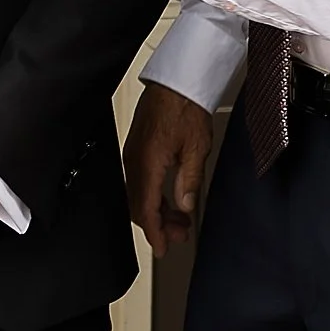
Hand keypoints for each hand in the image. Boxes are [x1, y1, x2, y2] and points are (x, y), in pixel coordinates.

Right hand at [125, 82, 212, 256]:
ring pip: (138, 195)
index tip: (163, 248)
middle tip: (179, 234)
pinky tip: (168, 199)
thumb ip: (189, 180)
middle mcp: (135, 160)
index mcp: (148, 163)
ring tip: (179, 219)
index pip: (146, 209)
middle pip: (138, 206)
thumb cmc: (184, 106)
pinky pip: (139, 182)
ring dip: (156, 211)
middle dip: (158, 225)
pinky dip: (152, 196)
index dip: (155, 233)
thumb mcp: (196, 147)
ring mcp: (133, 154)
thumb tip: (185, 205)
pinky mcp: (136, 149)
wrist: (176, 82)